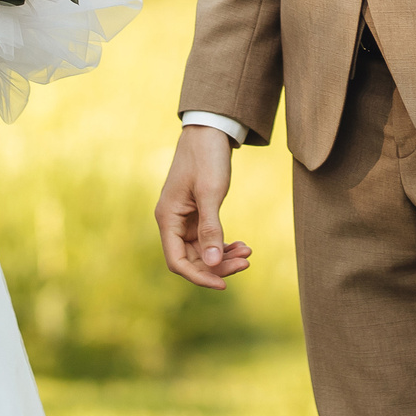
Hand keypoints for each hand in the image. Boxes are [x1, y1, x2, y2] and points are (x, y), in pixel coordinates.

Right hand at [155, 124, 253, 289]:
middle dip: (218, 265)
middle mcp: (172, 222)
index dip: (199, 276)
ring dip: (224, 256)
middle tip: (246, 263)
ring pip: (203, 251)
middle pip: (192, 259)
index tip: (224, 284)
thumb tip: (214, 264)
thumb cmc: (206, 158)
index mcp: (167, 218)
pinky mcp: (197, 214)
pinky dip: (224, 244)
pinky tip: (242, 245)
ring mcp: (185, 219)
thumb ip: (211, 229)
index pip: (178, 261)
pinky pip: (209, 239)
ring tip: (248, 253)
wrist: (210, 131)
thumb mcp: (210, 193)